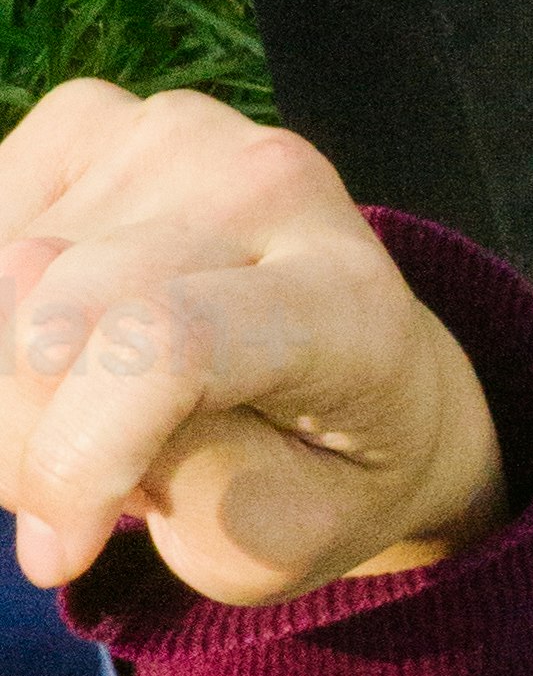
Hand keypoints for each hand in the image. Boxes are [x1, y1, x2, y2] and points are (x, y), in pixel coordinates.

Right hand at [0, 86, 501, 604]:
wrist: (354, 380)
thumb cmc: (311, 476)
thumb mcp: (273, 537)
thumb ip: (183, 475)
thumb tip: (51, 359)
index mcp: (346, 304)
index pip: (166, 345)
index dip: (75, 456)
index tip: (54, 556)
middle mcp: (271, 187)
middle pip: (59, 317)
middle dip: (25, 444)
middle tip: (64, 504)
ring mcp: (178, 133)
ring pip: (0, 276)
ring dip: (4, 390)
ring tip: (76, 425)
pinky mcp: (93, 119)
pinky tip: (53, 356)